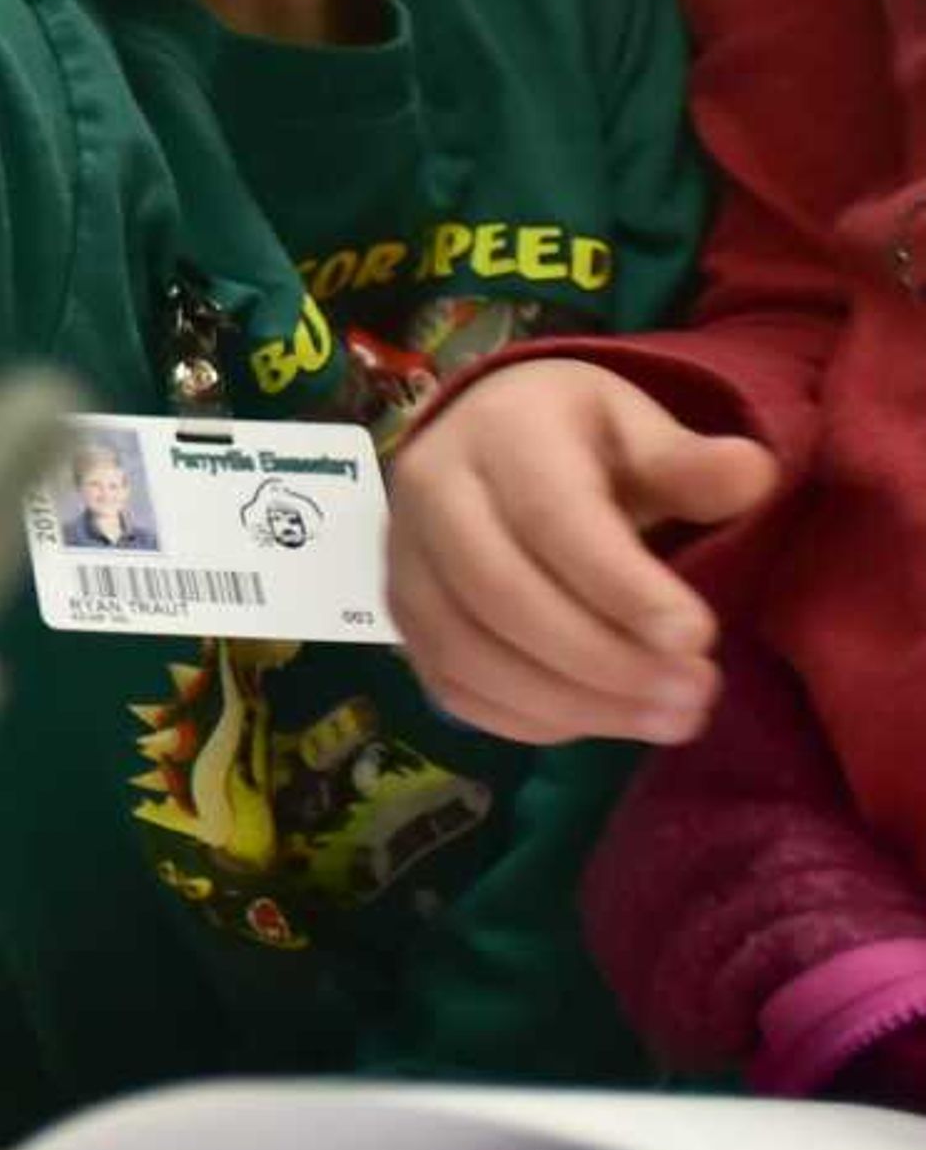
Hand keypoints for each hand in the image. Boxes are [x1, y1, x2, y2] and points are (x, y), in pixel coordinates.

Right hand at [386, 363, 779, 744]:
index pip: (549, 517)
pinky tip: (604, 721)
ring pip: (468, 653)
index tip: (698, 639)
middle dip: (604, 660)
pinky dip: (530, 720)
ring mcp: (402, 563)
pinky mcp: (399, 621)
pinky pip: (452, 688)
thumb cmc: (582, 441)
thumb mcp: (641, 429)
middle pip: (500, 596)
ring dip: (572, 704)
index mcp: (497, 433)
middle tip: (697, 695)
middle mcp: (430, 495)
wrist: (488, 442)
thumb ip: (690, 462)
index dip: (620, 586)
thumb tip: (750, 476)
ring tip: (668, 720)